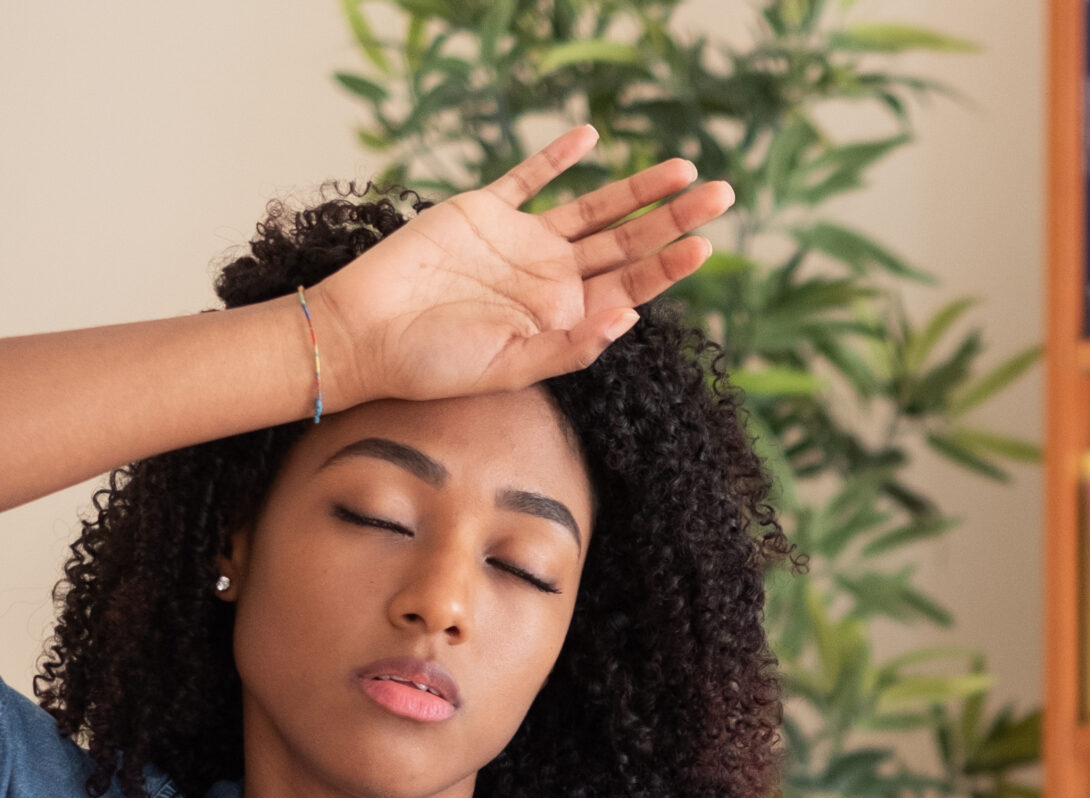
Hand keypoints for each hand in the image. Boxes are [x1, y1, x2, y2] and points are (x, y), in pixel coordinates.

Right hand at [309, 126, 731, 404]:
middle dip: (674, 217)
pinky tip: (589, 138)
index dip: (670, 264)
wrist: (364, 334)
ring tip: (683, 171)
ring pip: (594, 209)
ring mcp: (521, 242)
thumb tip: (632, 314)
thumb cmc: (432, 364)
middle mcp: (552, 278)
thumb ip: (571, 344)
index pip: (632, 284)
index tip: (705, 243)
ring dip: (637, 189)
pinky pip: (528, 177)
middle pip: (628, 241)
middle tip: (724, 194)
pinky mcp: (483, 211)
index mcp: (565, 316)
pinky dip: (557, 157)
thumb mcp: (509, 367)